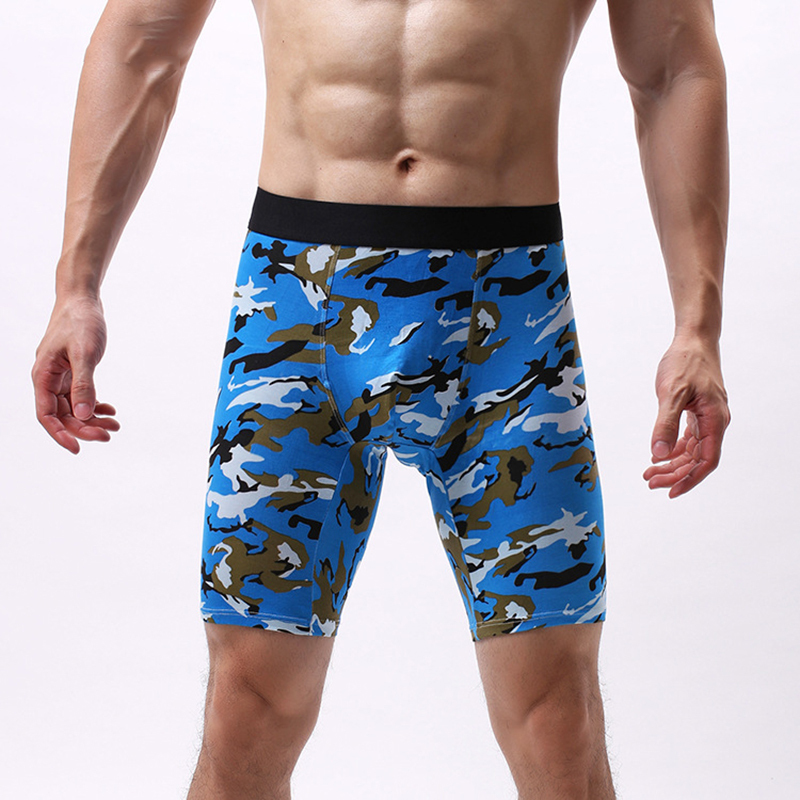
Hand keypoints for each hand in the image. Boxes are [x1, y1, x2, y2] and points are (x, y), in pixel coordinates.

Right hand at [32, 296, 119, 453]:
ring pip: (73, 407)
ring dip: (92, 419)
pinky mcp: (72, 371)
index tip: (78, 449)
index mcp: (43, 375)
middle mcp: (48, 378)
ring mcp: (60, 376)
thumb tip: (84, 415)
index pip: (46, 415)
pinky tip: (110, 410)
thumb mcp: (84, 353)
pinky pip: (80, 396)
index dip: (61, 434)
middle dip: (85, 428)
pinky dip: (95, 405)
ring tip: (115, 425)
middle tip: (110, 434)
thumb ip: (84, 384)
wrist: (82, 299)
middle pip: (62, 414)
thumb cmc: (81, 321)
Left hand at [643, 334, 730, 497]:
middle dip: (674, 474)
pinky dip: (674, 448)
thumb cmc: (686, 362)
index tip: (671, 491)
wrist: (694, 338)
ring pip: (692, 450)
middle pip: (697, 460)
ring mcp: (707, 417)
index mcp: (715, 420)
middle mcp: (714, 422)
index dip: (690, 480)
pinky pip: (688, 438)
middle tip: (649, 481)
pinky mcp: (698, 411)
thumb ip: (665, 425)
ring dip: (672, 464)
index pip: (706, 461)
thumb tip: (658, 455)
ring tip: (649, 472)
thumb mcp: (671, 394)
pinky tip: (659, 455)